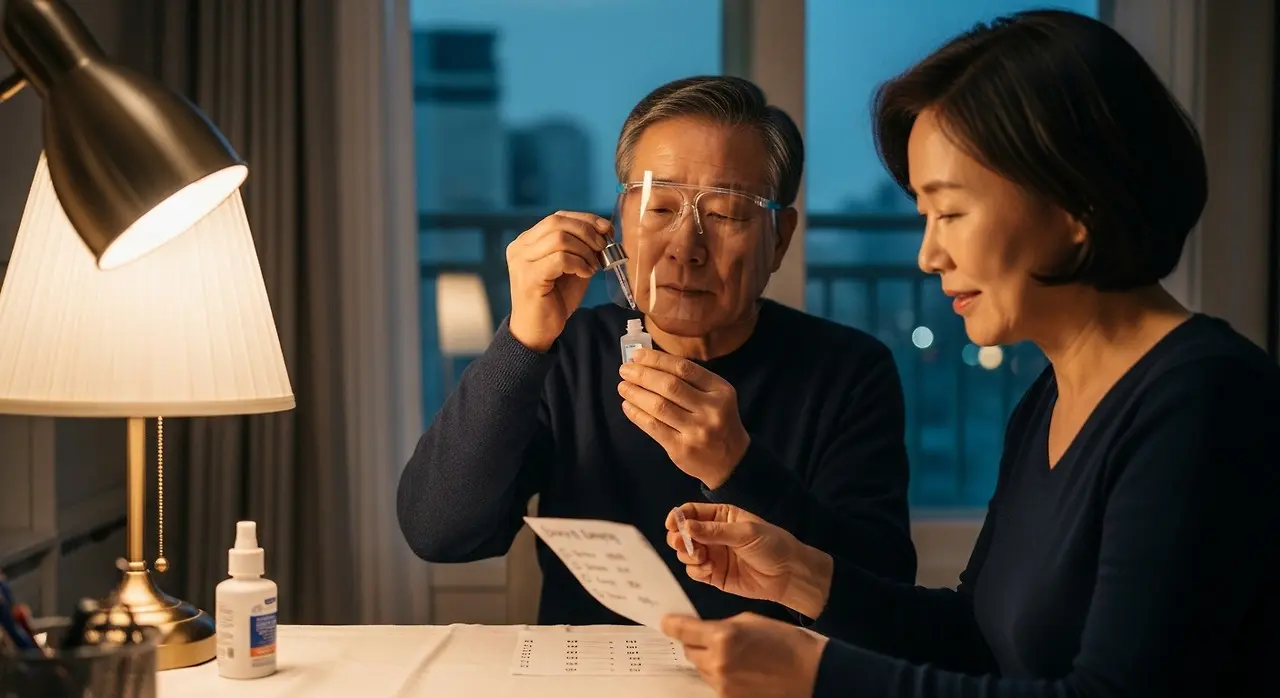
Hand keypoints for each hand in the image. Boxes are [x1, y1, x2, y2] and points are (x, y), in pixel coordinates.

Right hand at [506, 211, 610, 351]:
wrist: (538, 331)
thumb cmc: (554, 300)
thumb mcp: (570, 267)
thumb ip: (580, 247)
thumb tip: (603, 230)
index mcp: (527, 241)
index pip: (557, 217)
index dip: (585, 219)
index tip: (606, 229)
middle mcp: (520, 247)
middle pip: (557, 222)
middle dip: (587, 232)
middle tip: (602, 249)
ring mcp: (521, 261)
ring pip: (559, 238)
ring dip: (584, 251)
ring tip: (592, 266)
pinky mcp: (529, 277)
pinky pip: (560, 258)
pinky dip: (579, 263)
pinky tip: (585, 274)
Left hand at [617, 348, 748, 488]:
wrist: (731, 461)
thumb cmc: (718, 422)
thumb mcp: (716, 396)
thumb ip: (691, 380)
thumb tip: (650, 363)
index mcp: (720, 390)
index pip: (684, 368)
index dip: (657, 359)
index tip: (637, 355)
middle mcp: (710, 409)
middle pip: (670, 385)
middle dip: (642, 375)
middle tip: (625, 370)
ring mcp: (696, 431)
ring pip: (659, 406)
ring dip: (636, 393)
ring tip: (623, 387)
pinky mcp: (681, 448)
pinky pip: (653, 427)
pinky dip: (636, 414)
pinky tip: (627, 406)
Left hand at [661, 613, 827, 697]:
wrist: (812, 675)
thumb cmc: (787, 644)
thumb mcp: (751, 621)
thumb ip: (722, 626)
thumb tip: (702, 630)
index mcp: (722, 637)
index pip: (682, 630)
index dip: (672, 625)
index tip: (666, 622)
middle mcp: (718, 663)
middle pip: (689, 651)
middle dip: (697, 643)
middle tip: (712, 638)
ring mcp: (723, 685)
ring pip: (701, 669)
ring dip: (709, 661)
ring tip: (735, 656)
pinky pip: (715, 684)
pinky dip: (721, 676)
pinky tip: (742, 671)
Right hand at [665, 503, 831, 616]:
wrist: (789, 575)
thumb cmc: (772, 545)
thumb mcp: (745, 532)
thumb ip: (714, 531)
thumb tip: (685, 526)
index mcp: (721, 517)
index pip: (692, 512)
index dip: (678, 517)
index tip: (672, 524)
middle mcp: (713, 535)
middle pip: (684, 534)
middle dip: (679, 539)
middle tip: (684, 544)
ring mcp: (713, 555)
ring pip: (686, 553)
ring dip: (688, 555)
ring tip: (701, 558)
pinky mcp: (714, 575)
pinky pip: (694, 572)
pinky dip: (696, 570)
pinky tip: (708, 569)